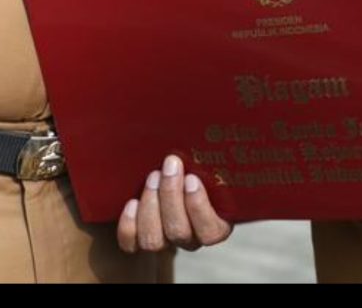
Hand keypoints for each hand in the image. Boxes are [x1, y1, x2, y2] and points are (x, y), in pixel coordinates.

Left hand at [118, 155, 232, 253]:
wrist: (168, 170)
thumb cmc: (194, 158)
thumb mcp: (208, 157)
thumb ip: (212, 153)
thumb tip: (233, 117)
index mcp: (214, 221)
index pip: (211, 232)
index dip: (199, 208)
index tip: (191, 178)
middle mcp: (189, 237)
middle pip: (179, 233)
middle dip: (171, 195)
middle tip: (169, 164)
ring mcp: (163, 241)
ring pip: (154, 241)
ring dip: (151, 205)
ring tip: (152, 176)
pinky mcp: (139, 240)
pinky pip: (131, 244)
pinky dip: (129, 225)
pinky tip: (131, 202)